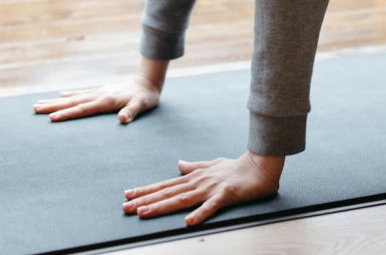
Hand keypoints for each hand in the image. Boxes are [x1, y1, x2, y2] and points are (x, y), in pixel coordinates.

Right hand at [33, 74, 160, 123]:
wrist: (148, 80)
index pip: (83, 109)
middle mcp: (99, 95)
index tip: (51, 118)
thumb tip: (122, 119)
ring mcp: (98, 92)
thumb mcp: (143, 105)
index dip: (67, 114)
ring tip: (40, 103)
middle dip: (53, 106)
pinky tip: (61, 94)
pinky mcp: (101, 91)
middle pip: (72, 102)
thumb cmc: (146, 96)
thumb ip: (132, 112)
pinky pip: (81, 93)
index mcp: (106, 101)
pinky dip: (70, 94)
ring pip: (73, 97)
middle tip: (34, 109)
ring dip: (56, 101)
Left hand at [122, 151, 283, 225]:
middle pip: (168, 193)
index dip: (146, 191)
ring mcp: (211, 188)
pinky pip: (211, 206)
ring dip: (162, 206)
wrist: (260, 165)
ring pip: (182, 199)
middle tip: (125, 208)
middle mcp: (198, 182)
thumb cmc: (236, 167)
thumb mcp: (211, 165)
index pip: (166, 185)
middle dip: (145, 200)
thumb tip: (178, 164)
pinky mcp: (226, 195)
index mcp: (194, 177)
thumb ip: (193, 166)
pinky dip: (200, 213)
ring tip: (143, 213)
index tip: (128, 195)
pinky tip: (188, 221)